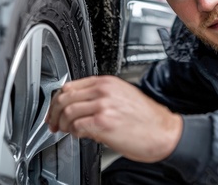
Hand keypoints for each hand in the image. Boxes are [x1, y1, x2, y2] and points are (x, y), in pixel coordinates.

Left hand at [45, 75, 182, 162]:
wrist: (163, 132)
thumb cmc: (147, 118)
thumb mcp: (124, 96)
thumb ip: (101, 96)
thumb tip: (80, 105)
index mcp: (108, 82)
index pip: (70, 86)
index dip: (57, 100)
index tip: (54, 109)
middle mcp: (104, 91)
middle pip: (65, 97)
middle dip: (54, 113)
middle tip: (54, 123)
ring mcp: (103, 106)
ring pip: (68, 112)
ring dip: (63, 124)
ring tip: (69, 131)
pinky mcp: (103, 123)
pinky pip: (77, 126)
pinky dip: (74, 133)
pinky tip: (80, 135)